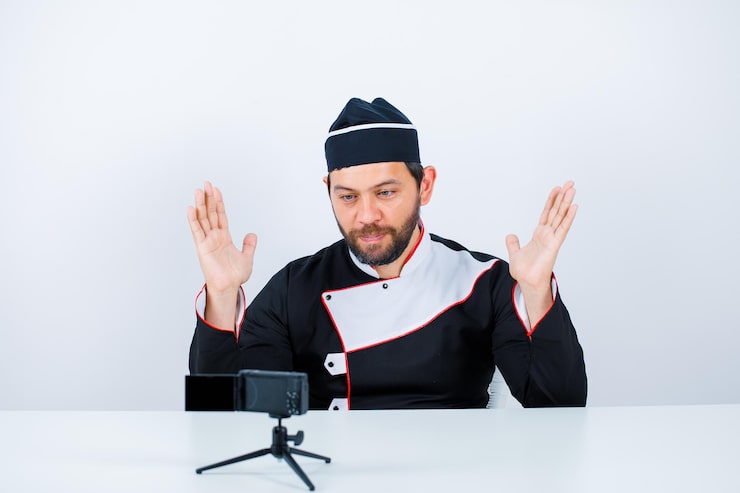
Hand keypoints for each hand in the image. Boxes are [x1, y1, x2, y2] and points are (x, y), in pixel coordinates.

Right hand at [187, 181, 256, 295]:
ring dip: (200, 205)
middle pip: (210, 213)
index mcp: (224, 237)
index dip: (219, 202)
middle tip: (206, 184)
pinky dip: (193, 220)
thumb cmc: (235, 276)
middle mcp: (214, 237)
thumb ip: (249, 245)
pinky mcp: (202, 247)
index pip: (221, 215)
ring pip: (203, 219)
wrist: (229, 287)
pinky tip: (190, 208)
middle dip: (208, 198)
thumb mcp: (247, 257)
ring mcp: (207, 241)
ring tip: (198, 191)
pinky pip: (196, 231)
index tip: (216, 190)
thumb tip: (252, 234)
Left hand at [505, 181, 577, 291]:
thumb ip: (513, 244)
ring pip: (561, 217)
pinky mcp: (554, 245)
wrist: (527, 282)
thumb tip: (510, 236)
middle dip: (563, 197)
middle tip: (570, 183)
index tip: (557, 189)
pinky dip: (568, 218)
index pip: (546, 213)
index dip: (551, 201)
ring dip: (567, 203)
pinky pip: (562, 229)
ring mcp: (552, 239)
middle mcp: (547, 234)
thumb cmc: (524, 271)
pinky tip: (574, 207)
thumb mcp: (515, 253)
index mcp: (539, 235)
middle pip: (556, 211)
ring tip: (573, 189)